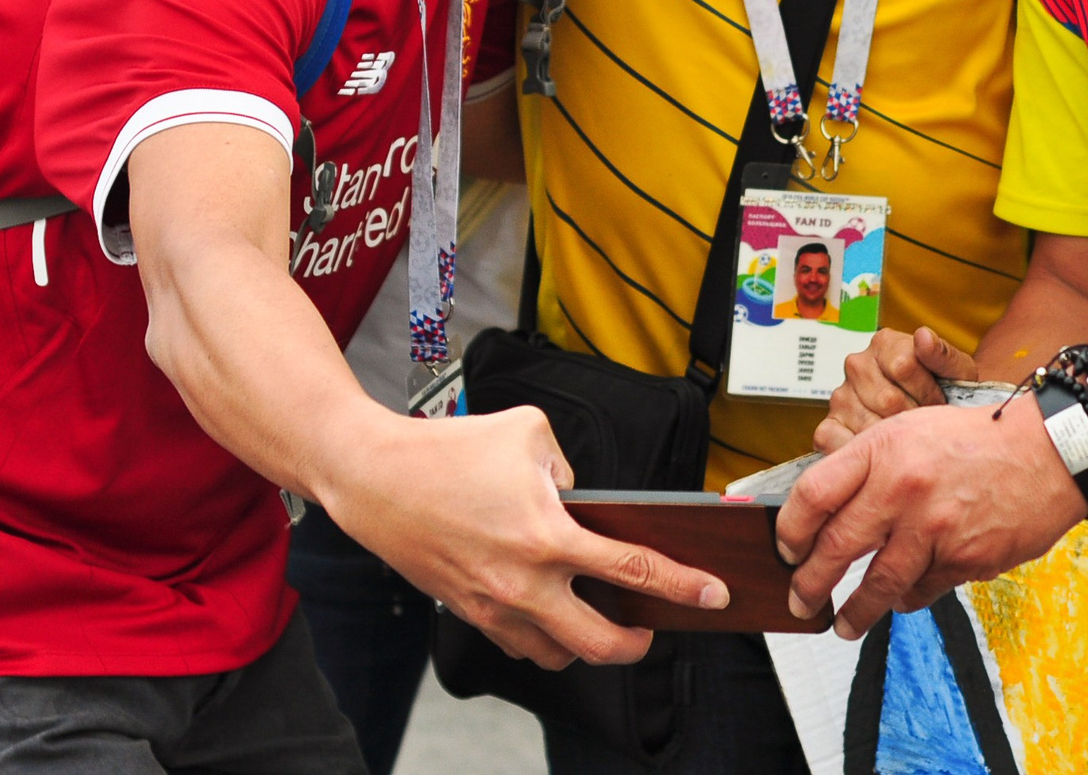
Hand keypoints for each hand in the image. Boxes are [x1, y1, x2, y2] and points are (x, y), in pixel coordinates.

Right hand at [323, 405, 726, 668]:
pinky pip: (519, 645)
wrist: (374, 477)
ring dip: (587, 644)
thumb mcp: (529, 432)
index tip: (713, 594)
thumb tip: (582, 500)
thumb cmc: (448, 450)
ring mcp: (493, 605)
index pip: (634, 570)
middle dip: (638, 644)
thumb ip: (570, 467)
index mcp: (548, 535)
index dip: (683, 586)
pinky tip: (551, 610)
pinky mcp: (467, 612)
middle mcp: (523, 582)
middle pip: (600, 644)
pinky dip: (543, 638)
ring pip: (557, 655)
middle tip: (652, 627)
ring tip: (600, 617)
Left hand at [778, 398, 1085, 638]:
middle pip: (836, 547)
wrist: (1049, 453)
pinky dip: (906, 598)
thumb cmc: (979, 439)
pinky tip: (900, 599)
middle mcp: (904, 488)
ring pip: (877, 584)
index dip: (791, 529)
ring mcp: (935, 528)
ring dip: (853, 612)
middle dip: (809, 584)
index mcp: (885, 449)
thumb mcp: (913, 430)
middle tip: (800, 600)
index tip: (787, 548)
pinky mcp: (964, 559)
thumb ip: (870, 465)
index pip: (814, 494)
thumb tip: (829, 510)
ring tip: (841, 625)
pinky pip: (921, 590)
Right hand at [815, 327, 976, 452]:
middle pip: (888, 400)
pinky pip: (837, 442)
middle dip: (914, 419)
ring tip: (910, 436)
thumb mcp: (958, 371)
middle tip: (927, 425)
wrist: (941, 413)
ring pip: (868, 425)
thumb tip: (923, 337)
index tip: (940, 401)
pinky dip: (861, 453)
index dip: (928, 391)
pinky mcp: (830, 425)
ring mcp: (841, 396)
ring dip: (895, 440)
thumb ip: (943, 355)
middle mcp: (857, 364)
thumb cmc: (948, 391)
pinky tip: (882, 452)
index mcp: (885, 343)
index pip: (904, 367)